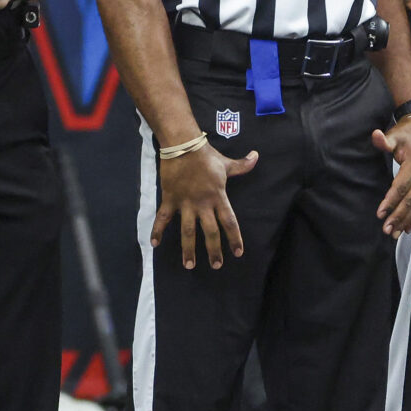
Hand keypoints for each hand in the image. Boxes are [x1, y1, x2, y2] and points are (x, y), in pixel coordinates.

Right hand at [155, 142, 257, 268]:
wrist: (183, 145)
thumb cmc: (205, 155)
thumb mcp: (226, 163)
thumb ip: (242, 165)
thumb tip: (256, 156)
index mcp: (218, 197)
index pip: (229, 222)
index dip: (234, 238)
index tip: (237, 253)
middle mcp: (203, 204)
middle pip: (210, 232)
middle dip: (214, 251)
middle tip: (216, 266)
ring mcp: (185, 203)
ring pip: (187, 231)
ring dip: (189, 249)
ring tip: (189, 265)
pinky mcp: (170, 199)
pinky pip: (163, 218)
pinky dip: (157, 231)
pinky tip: (154, 244)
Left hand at [372, 117, 410, 236]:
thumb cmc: (408, 132)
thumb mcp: (395, 134)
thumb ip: (384, 140)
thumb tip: (376, 136)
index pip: (400, 187)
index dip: (390, 201)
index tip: (381, 213)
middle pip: (409, 201)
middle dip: (398, 217)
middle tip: (387, 230)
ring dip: (405, 221)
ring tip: (395, 234)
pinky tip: (408, 229)